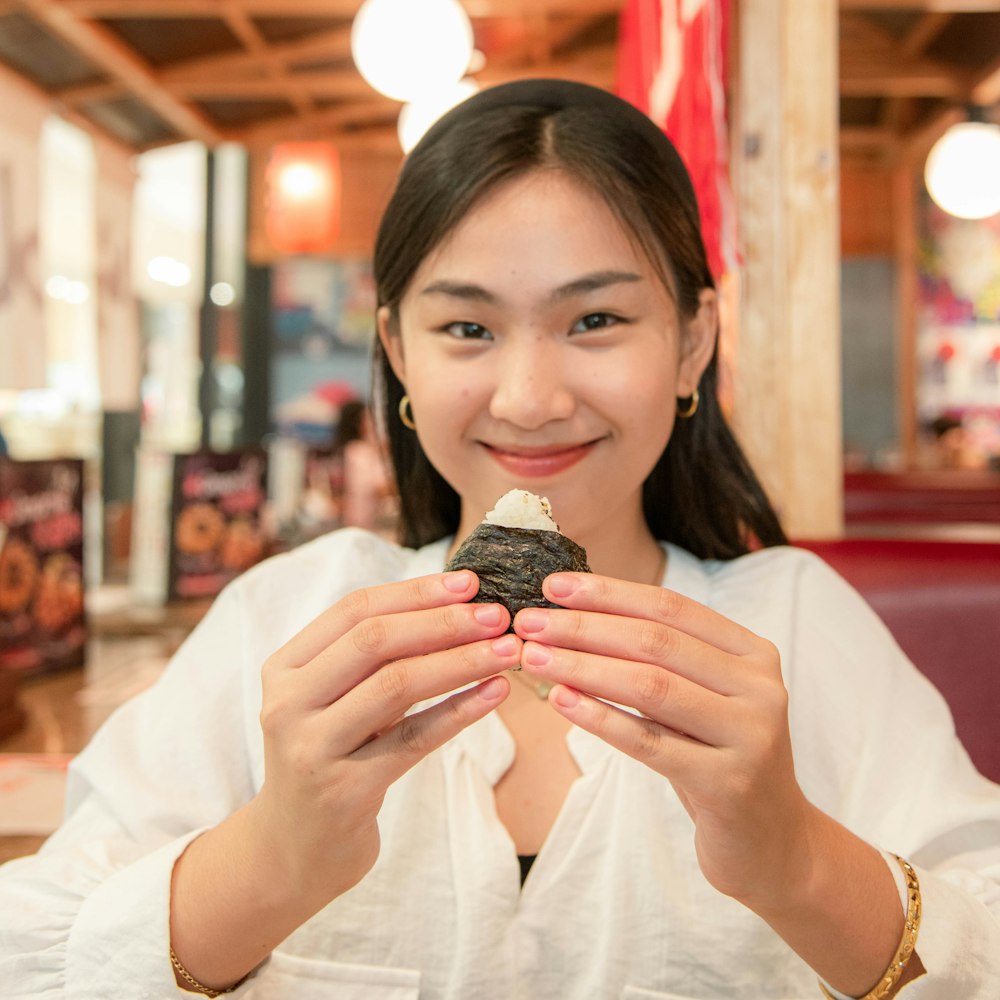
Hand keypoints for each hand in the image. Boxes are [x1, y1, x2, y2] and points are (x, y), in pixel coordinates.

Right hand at [250, 570, 517, 906]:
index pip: (354, 610)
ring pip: (396, 686)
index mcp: (286, 667)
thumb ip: (377, 657)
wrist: (293, 848)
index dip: (415, 592)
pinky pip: (413, 740)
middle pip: (374, 642)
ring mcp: (312, 748)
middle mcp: (288, 703)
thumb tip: (459, 604)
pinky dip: (460, 711)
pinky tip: (496, 693)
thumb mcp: (336, 699)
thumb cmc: (331, 756)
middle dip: (443, 622)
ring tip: (508, 650)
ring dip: (461, 661)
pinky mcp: (343, 792)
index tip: (470, 582)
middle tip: (498, 615)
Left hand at [512, 571, 814, 913]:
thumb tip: (572, 616)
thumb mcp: (697, 700)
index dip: (608, 593)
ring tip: (534, 657)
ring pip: (651, 686)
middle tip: (528, 622)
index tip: (552, 586)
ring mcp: (750, 735)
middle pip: (656, 642)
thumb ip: (657, 661)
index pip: (670, 607)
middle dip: (585, 627)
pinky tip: (560, 701)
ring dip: (583, 666)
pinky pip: (650, 742)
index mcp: (752, 653)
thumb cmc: (716, 759)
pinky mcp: (729, 784)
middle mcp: (760, 687)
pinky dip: (599, 717)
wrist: (771, 844)